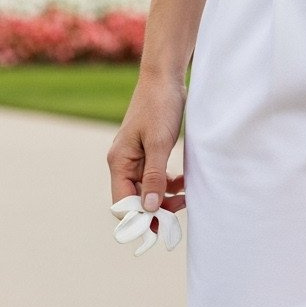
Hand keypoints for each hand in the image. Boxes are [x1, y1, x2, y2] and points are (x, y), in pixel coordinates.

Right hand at [107, 72, 186, 253]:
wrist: (165, 78)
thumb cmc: (160, 106)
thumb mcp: (159, 143)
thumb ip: (154, 177)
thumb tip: (149, 208)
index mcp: (119, 162)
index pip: (121, 202)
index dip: (138, 218)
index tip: (160, 228)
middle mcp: (124, 162)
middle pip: (134, 199)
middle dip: (155, 210)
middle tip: (178, 214)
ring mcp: (136, 158)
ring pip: (147, 190)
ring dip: (165, 198)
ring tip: (186, 198)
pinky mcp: (149, 152)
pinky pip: (156, 177)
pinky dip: (170, 184)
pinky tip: (185, 182)